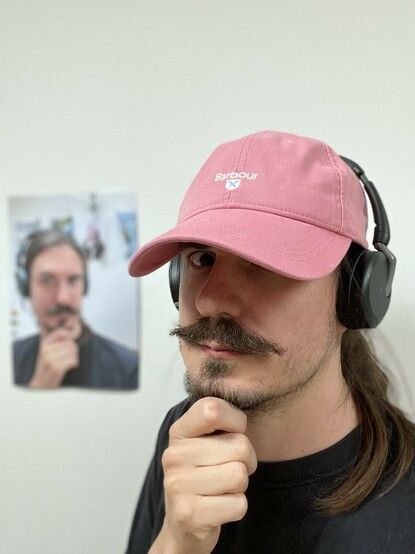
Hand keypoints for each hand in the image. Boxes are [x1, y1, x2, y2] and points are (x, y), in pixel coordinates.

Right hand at [29, 328, 78, 387]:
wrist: (41, 384)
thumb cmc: (47, 367)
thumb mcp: (48, 351)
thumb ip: (56, 341)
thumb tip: (69, 333)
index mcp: (44, 345)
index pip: (60, 333)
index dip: (68, 337)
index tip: (69, 343)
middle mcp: (46, 351)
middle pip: (70, 343)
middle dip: (74, 350)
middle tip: (70, 356)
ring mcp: (51, 359)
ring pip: (72, 351)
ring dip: (74, 357)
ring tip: (70, 362)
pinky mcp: (57, 368)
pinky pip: (73, 360)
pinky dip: (74, 363)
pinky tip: (70, 366)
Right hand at [150, 397, 256, 553]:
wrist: (183, 525)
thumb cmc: (204, 474)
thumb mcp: (206, 441)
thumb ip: (222, 421)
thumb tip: (244, 413)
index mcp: (179, 431)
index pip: (213, 408)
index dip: (236, 421)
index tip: (232, 433)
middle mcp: (174, 455)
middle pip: (240, 446)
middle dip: (245, 461)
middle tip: (227, 469)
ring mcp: (178, 485)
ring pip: (240, 475)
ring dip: (240, 486)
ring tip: (222, 488)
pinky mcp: (188, 514)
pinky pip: (238, 504)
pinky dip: (236, 507)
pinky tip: (218, 507)